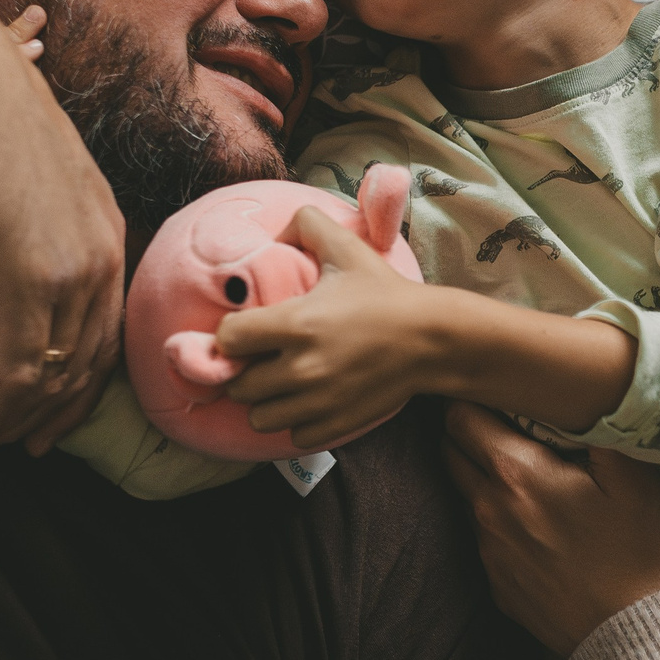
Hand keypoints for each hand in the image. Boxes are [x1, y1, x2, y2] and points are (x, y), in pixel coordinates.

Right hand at [0, 10, 124, 462]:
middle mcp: (103, 256)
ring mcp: (74, 274)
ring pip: (53, 380)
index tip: (38, 411)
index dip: (72, 376)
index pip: (103, 325)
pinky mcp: (31, 288)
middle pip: (87, 363)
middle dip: (46, 416)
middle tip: (8, 449)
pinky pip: (15, 379)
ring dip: (6, 426)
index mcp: (103, 228)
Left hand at [215, 205, 441, 448]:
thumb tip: (278, 227)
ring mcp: (319, 401)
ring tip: (284, 384)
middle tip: (267, 359)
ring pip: (259, 418)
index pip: (227, 340)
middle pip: (238, 387)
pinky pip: (293, 436)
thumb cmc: (386, 293)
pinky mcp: (336, 423)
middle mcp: (302, 368)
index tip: (249, 331)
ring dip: (267, 402)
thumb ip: (306, 223)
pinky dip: (297, 422)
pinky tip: (309, 401)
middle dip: (247, 372)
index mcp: (296, 323)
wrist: (432, 339)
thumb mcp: (347, 248)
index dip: (232, 335)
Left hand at [440, 400, 659, 656]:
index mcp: (516, 473)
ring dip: (483, 476)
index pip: (460, 415)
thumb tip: (570, 401)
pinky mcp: (495, 584)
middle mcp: (487, 509)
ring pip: (465, 494)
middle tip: (504, 420)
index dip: (472, 394)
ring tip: (525, 471)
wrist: (636, 637)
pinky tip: (536, 523)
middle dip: (468, 430)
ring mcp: (487, 551)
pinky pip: (484, 536)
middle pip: (450, 451)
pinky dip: (499, 519)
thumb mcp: (636, 479)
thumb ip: (596, 431)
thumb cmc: (640, 553)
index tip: (495, 387)